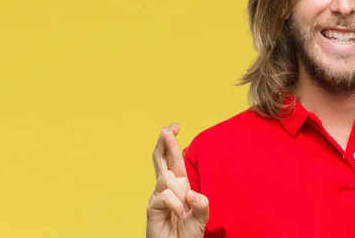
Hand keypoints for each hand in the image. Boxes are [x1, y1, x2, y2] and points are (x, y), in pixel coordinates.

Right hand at [146, 123, 208, 237]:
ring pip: (166, 178)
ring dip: (180, 191)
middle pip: (161, 159)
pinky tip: (179, 213)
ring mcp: (158, 197)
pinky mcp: (152, 208)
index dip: (171, 142)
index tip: (175, 127)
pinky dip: (175, 204)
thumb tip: (191, 194)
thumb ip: (202, 204)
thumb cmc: (188, 234)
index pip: (173, 159)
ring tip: (184, 209)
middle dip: (165, 143)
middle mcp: (166, 187)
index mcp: (179, 185)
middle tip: (168, 129)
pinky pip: (165, 196)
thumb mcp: (202, 217)